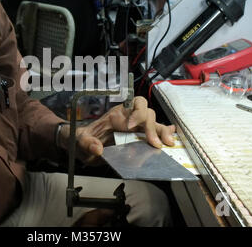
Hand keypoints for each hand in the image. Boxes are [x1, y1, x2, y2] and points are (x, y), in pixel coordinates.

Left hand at [59, 96, 175, 163]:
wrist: (83, 148)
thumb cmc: (82, 140)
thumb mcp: (80, 142)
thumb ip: (87, 143)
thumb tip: (98, 149)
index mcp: (116, 115)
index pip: (133, 104)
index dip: (137, 113)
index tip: (132, 127)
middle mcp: (128, 119)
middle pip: (147, 113)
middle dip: (153, 126)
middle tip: (154, 143)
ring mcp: (135, 129)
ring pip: (154, 124)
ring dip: (162, 132)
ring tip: (168, 143)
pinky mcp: (137, 139)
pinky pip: (154, 135)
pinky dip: (163, 135)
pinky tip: (171, 139)